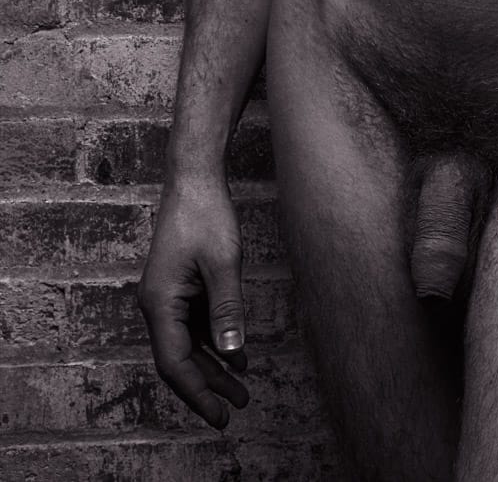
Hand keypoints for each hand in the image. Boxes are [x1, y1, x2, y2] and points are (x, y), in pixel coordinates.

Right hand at [138, 175, 249, 428]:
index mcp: (160, 302)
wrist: (195, 179)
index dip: (197, 393)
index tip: (220, 416)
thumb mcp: (224, 262)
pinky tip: (238, 355)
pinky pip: (196, 324)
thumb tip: (233, 352)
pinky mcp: (181, 286)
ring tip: (242, 389)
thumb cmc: (206, 215)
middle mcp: (158, 304)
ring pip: (189, 343)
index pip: (174, 363)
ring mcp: (168, 295)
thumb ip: (228, 309)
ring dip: (214, 366)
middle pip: (180, 359)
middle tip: (236, 409)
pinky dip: (215, 341)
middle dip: (208, 386)